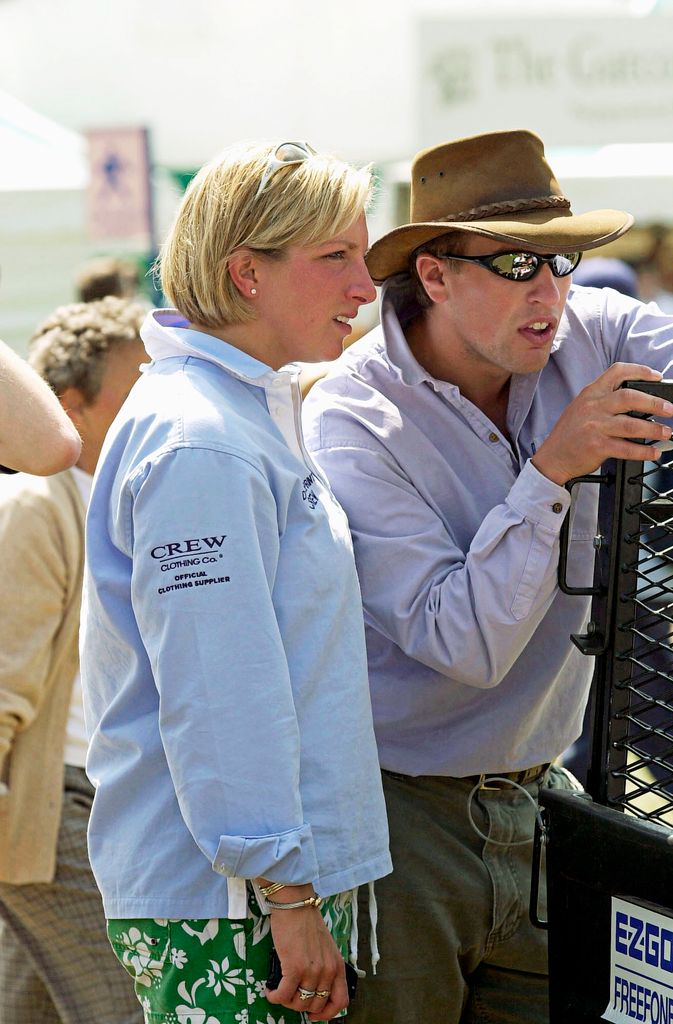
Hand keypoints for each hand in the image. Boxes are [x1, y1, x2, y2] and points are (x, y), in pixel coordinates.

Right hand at [264, 900, 347, 1021]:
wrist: (296, 904)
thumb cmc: (307, 922)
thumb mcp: (325, 947)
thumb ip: (324, 967)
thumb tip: (313, 988)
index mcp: (337, 966)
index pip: (340, 1002)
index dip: (327, 1014)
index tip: (314, 1014)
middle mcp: (327, 971)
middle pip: (316, 1005)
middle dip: (301, 1006)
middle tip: (290, 997)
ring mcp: (311, 971)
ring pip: (299, 1003)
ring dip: (286, 1001)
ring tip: (279, 991)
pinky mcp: (294, 968)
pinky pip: (283, 995)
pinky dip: (274, 996)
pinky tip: (270, 990)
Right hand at [531, 363, 672, 485]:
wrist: (552, 457)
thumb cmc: (570, 434)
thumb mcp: (582, 407)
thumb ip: (605, 400)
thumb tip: (639, 400)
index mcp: (591, 393)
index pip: (617, 372)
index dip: (640, 371)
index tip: (657, 376)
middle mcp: (593, 407)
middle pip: (630, 397)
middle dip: (655, 403)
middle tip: (670, 409)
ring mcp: (595, 427)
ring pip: (632, 425)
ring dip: (654, 429)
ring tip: (667, 433)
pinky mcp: (597, 446)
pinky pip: (626, 448)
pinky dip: (643, 451)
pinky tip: (653, 452)